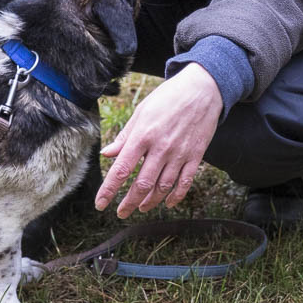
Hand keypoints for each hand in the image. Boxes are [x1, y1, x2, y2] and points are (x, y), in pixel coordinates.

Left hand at [95, 63, 222, 217]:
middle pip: (142, 184)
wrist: (202, 89)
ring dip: (150, 202)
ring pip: (163, 187)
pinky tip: (168, 203)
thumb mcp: (141, 112)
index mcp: (143, 135)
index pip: (122, 169)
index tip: (100, 204)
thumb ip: (125, 136)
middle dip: (129, 202)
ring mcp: (179, 154)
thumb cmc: (167, 98)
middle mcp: (160, 148)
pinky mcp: (195, 156)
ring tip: (141, 208)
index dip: (109, 190)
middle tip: (121, 213)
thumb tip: (107, 154)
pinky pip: (185, 182)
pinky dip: (176, 196)